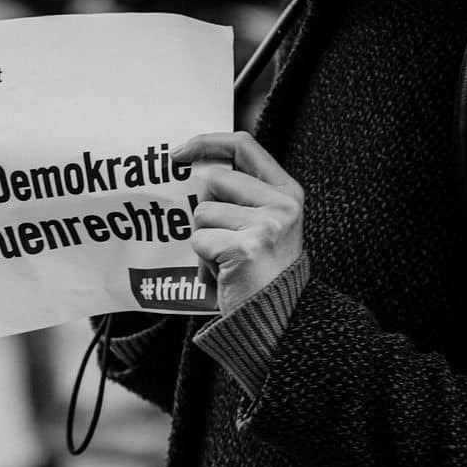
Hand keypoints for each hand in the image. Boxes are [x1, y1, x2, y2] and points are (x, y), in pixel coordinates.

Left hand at [173, 132, 304, 315]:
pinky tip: (224, 275)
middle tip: (222, 241)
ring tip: (227, 262)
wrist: (277, 324)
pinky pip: (199, 240)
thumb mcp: (262, 225)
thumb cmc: (260, 274)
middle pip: (215, 180)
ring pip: (203, 212)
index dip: (207, 142)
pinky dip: (202, 262)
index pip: (243, 145)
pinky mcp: (246, 247)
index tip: (178, 153)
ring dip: (204, 240)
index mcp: (287, 192)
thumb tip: (190, 167)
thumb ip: (239, 195)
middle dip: (206, 211)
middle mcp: (283, 204)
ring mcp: (268, 225)